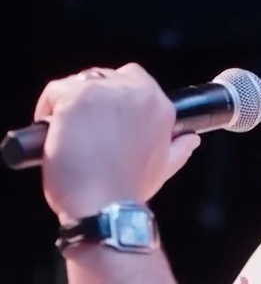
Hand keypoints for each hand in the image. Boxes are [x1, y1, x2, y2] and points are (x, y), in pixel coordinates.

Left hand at [34, 63, 200, 221]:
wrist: (105, 207)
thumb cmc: (129, 192)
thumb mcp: (163, 167)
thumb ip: (178, 148)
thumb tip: (191, 139)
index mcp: (160, 106)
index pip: (135, 79)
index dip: (115, 97)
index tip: (105, 117)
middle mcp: (136, 92)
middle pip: (104, 76)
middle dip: (91, 97)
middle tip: (83, 126)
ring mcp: (104, 93)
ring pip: (77, 82)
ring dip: (68, 103)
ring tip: (66, 131)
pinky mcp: (74, 99)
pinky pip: (55, 91)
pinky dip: (48, 108)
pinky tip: (51, 131)